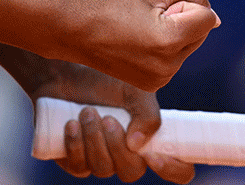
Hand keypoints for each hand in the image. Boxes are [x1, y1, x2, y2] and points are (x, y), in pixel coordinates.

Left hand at [0, 50, 196, 182]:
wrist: (67, 71)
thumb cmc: (105, 78)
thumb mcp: (134, 88)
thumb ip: (146, 113)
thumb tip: (136, 145)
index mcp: (151, 138)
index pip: (178, 169)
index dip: (173, 170)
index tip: (153, 155)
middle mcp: (127, 154)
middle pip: (131, 171)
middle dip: (117, 146)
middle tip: (108, 118)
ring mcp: (100, 159)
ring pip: (102, 168)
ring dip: (94, 139)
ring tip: (87, 111)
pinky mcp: (75, 160)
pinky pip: (78, 167)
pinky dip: (75, 145)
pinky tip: (71, 124)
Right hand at [68, 0, 219, 91]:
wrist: (77, 33)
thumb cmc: (113, 6)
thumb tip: (215, 19)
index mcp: (170, 40)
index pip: (207, 18)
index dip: (187, 5)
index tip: (160, 7)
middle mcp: (169, 65)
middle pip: (200, 34)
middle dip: (183, 21)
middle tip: (149, 17)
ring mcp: (161, 79)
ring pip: (187, 47)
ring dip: (174, 35)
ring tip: (141, 30)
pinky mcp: (153, 85)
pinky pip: (173, 60)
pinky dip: (164, 50)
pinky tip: (139, 44)